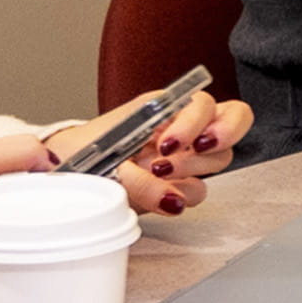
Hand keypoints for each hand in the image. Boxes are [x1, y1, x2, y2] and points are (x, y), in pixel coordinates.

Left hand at [43, 90, 257, 217]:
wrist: (67, 170)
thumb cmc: (84, 150)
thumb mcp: (106, 157)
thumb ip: (139, 180)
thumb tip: (170, 199)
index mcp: (165, 107)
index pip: (205, 103)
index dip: (196, 122)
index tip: (168, 144)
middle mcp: (183, 127)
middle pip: (234, 119)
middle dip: (218, 136)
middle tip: (190, 151)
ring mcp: (186, 155)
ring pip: (220, 157)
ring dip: (194, 169)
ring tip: (160, 174)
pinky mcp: (180, 184)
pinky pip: (199, 190)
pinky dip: (183, 194)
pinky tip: (162, 195)